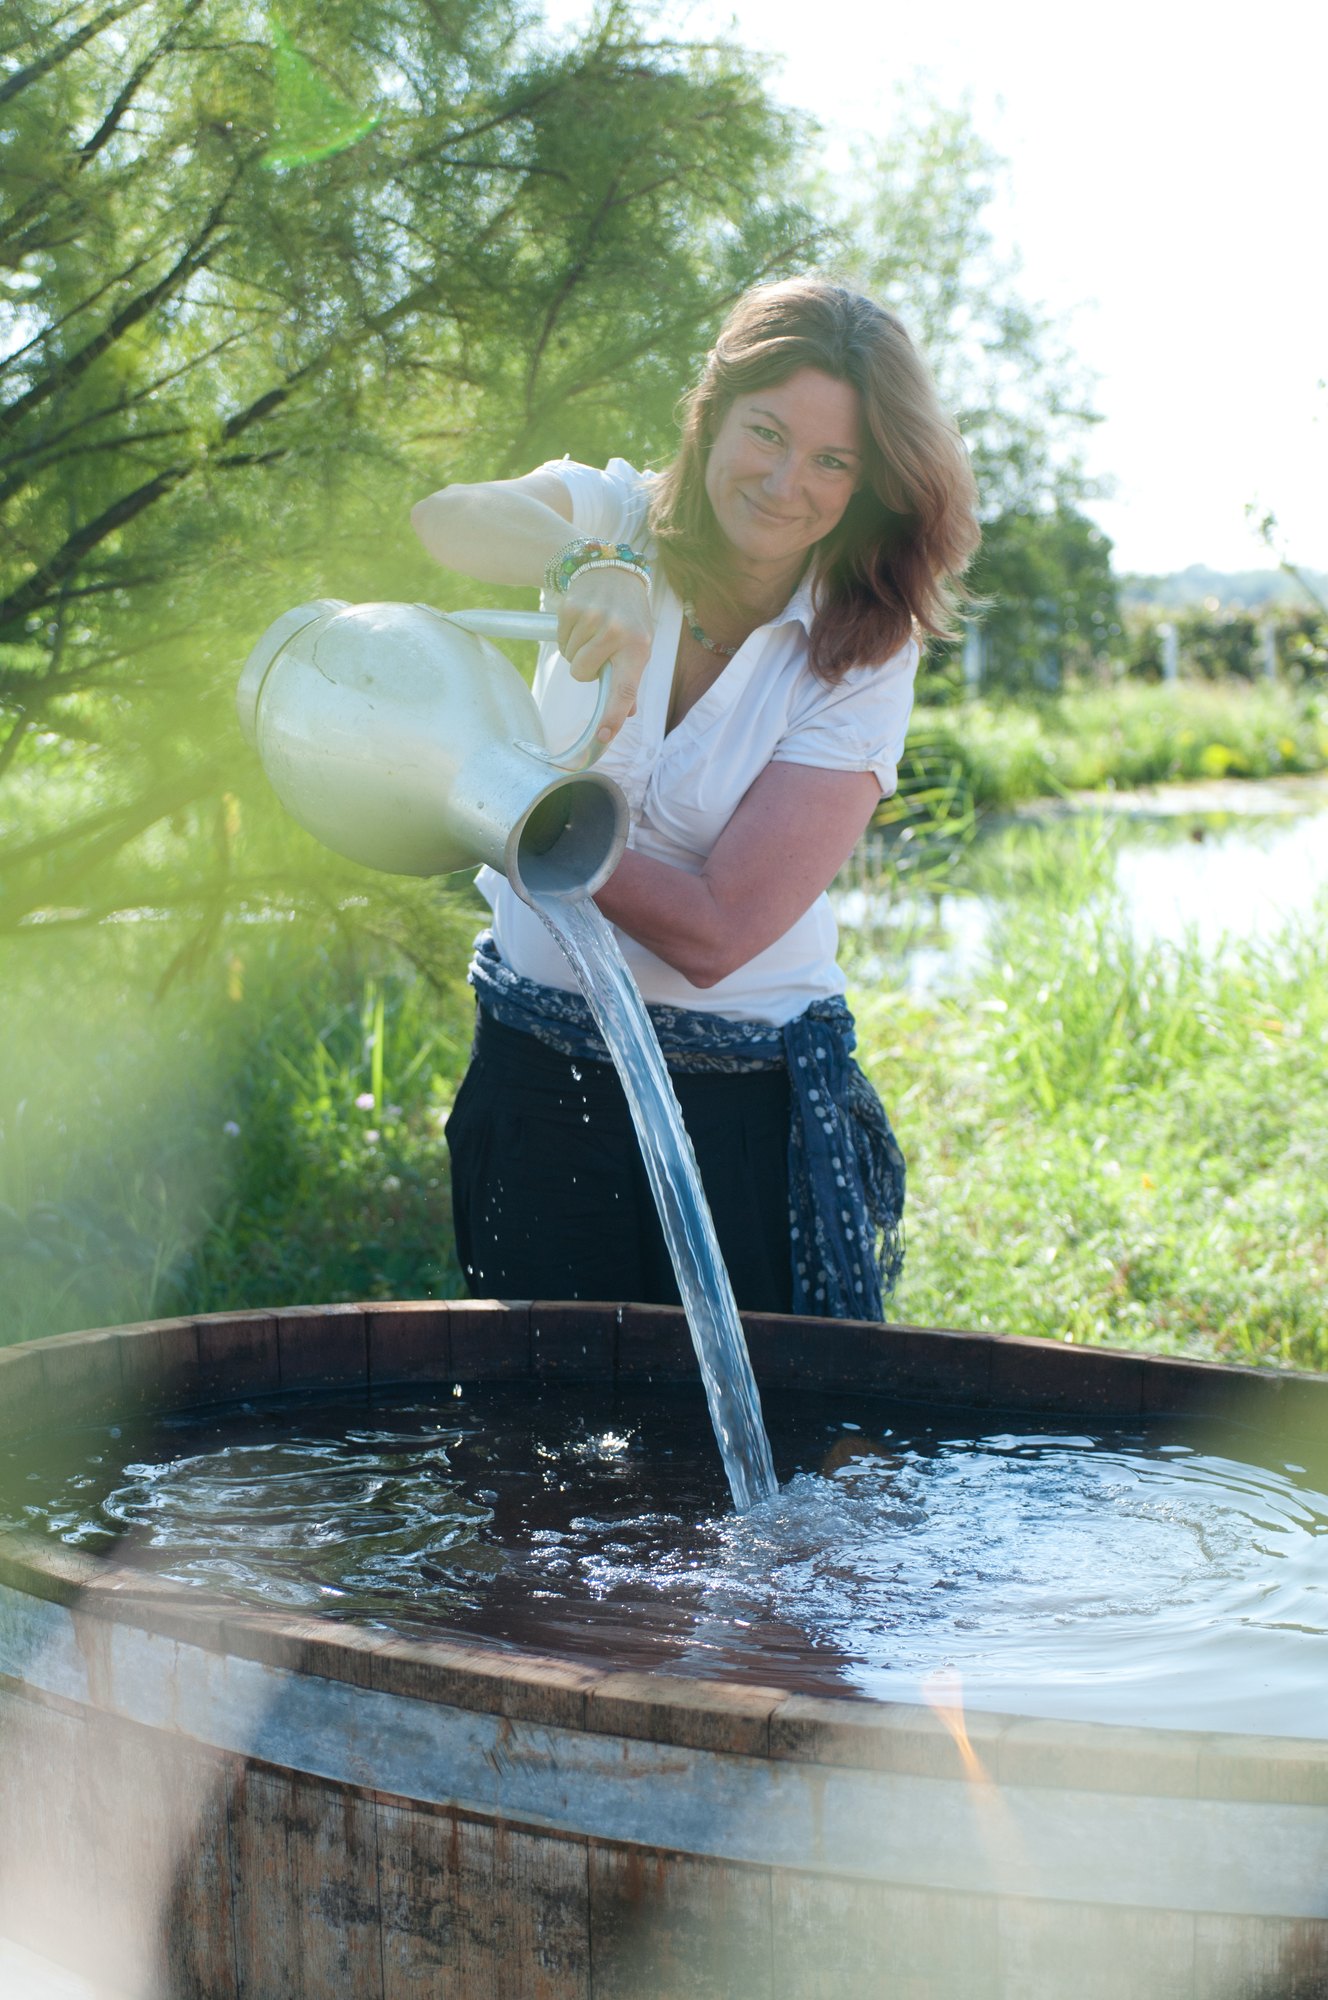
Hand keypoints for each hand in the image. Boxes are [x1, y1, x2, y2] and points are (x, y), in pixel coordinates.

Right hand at [557, 566, 653, 745]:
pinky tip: (582, 621)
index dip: (613, 716)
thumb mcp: (639, 645)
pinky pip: (561, 641)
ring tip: (592, 631)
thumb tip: (627, 713)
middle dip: (585, 669)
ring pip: (570, 658)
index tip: (603, 737)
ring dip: (577, 651)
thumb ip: (631, 680)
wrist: (613, 572)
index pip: (624, 690)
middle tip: (599, 649)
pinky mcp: (572, 608)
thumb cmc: (630, 616)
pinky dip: (568, 637)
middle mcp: (616, 632)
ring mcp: (592, 618)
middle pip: (582, 675)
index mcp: (638, 647)